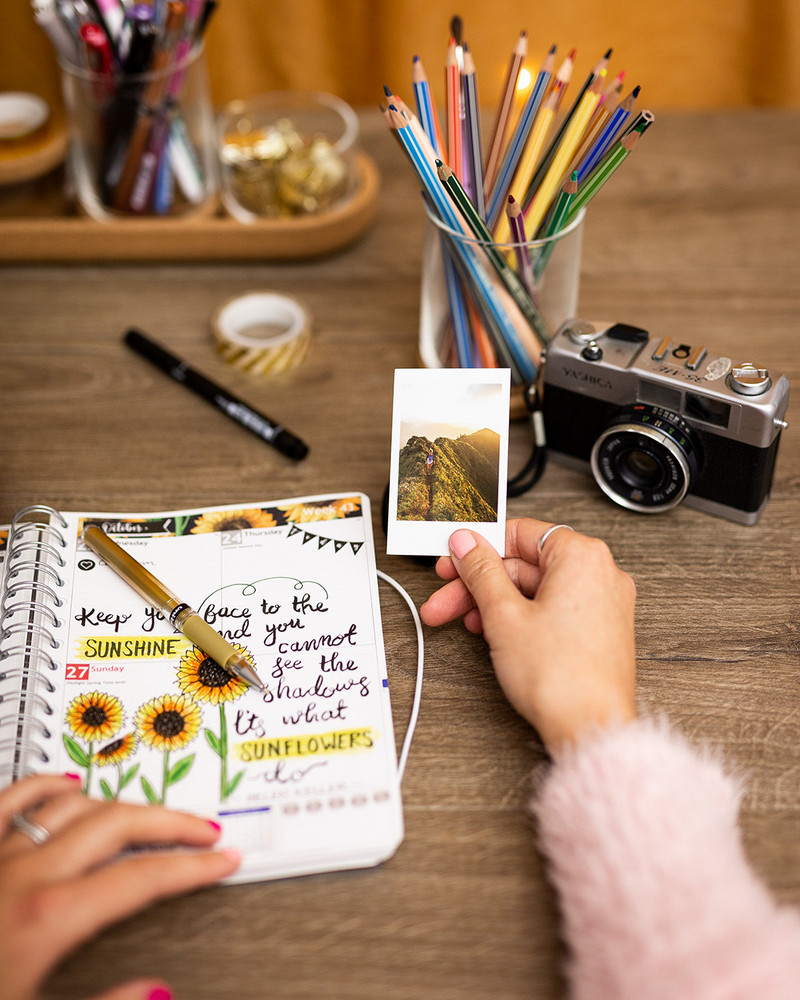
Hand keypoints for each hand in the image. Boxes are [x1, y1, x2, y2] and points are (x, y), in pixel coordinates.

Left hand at [0, 773, 239, 999]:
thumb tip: (157, 991)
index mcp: (50, 916)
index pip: (144, 877)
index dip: (193, 867)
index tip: (222, 861)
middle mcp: (27, 873)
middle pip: (119, 824)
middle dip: (171, 822)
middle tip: (204, 830)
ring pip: (73, 805)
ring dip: (117, 806)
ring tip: (147, 814)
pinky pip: (11, 798)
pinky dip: (43, 786)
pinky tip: (66, 785)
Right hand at [420, 519, 636, 753]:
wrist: (591, 728)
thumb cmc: (562, 678)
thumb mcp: (504, 615)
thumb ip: (481, 571)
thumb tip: (466, 542)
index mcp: (583, 556)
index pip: (521, 533)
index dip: (479, 546)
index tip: (454, 558)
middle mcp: (600, 574)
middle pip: (524, 565)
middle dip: (479, 583)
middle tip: (446, 597)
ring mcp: (603, 604)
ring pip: (535, 590)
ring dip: (495, 603)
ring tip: (464, 621)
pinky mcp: (598, 630)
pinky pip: (552, 609)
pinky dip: (521, 617)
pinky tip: (494, 632)